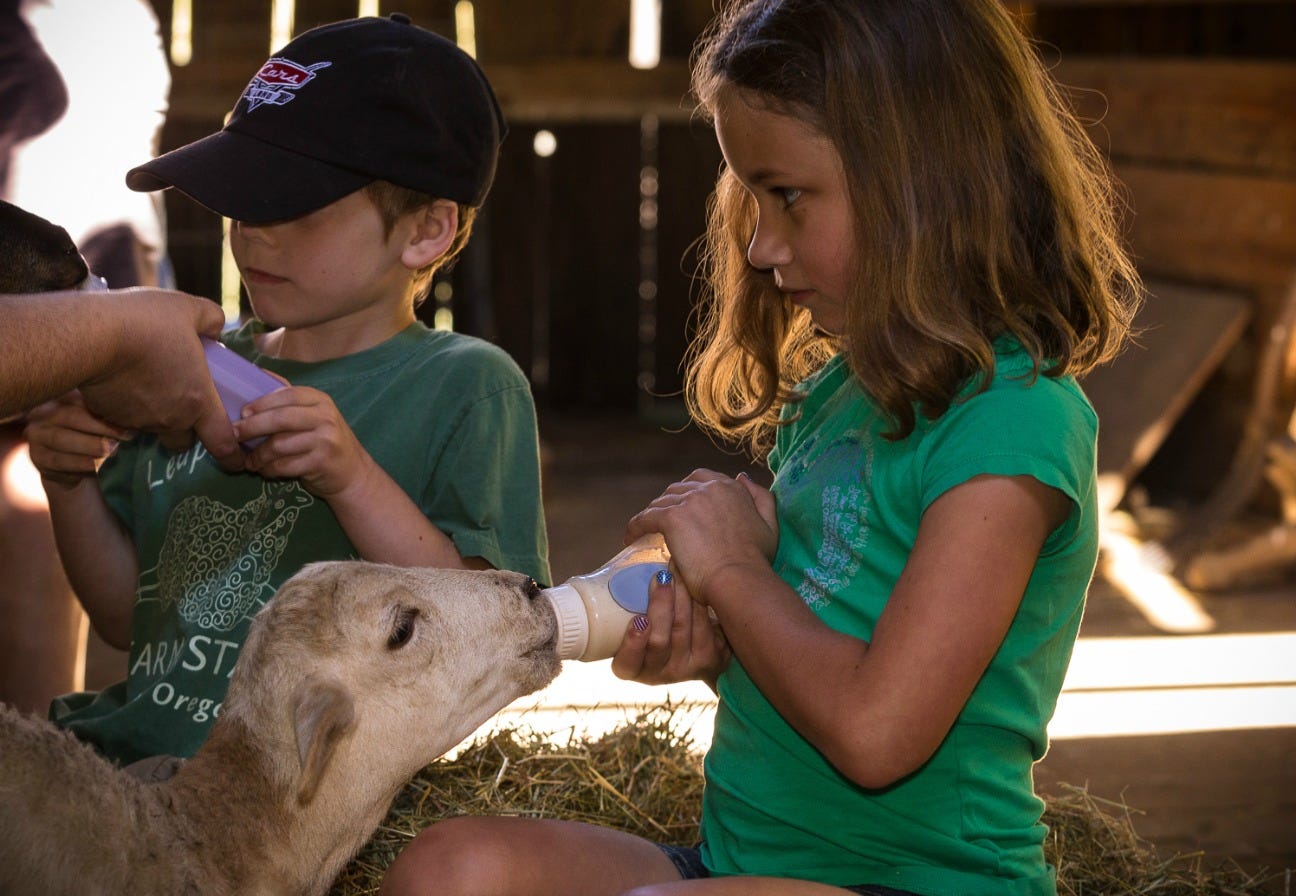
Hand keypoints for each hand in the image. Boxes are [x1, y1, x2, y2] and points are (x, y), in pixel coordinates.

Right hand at [24, 392, 130, 488]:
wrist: (73, 463)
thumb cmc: (93, 434)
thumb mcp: (99, 420)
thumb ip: (109, 415)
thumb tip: (135, 418)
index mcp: (62, 397)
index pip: (83, 399)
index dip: (105, 412)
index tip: (130, 424)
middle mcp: (44, 413)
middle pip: (71, 417)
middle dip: (100, 429)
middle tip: (122, 440)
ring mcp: (37, 435)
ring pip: (61, 440)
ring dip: (89, 448)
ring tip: (112, 453)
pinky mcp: (37, 458)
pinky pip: (57, 461)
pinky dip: (80, 465)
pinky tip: (97, 467)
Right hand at [79, 289, 241, 467]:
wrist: (93, 336)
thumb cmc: (149, 323)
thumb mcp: (189, 309)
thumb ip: (210, 320)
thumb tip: (215, 329)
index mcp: (198, 401)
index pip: (222, 442)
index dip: (232, 455)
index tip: (237, 462)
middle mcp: (171, 418)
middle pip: (183, 440)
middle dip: (187, 431)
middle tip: (184, 408)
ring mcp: (138, 420)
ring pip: (152, 428)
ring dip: (155, 415)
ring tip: (148, 384)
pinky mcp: (110, 415)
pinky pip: (124, 418)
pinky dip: (128, 406)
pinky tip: (123, 381)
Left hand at [236, 386, 372, 497]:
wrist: (353, 473)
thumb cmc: (326, 442)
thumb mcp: (314, 416)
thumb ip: (290, 400)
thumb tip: (257, 374)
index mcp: (321, 400)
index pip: (287, 394)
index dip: (262, 402)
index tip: (242, 412)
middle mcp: (326, 417)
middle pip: (281, 418)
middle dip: (252, 427)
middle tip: (234, 435)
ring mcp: (326, 440)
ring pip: (279, 445)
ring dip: (259, 455)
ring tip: (250, 461)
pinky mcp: (322, 462)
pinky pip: (285, 465)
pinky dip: (270, 470)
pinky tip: (265, 470)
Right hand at [610, 569, 729, 687]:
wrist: (696, 646)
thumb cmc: (656, 626)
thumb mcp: (637, 625)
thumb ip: (630, 608)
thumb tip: (620, 560)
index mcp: (632, 668)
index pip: (627, 664)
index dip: (632, 644)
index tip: (639, 619)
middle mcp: (659, 674)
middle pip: (659, 642)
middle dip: (661, 606)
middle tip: (661, 578)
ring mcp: (687, 669)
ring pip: (684, 629)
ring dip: (681, 596)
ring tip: (677, 570)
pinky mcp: (712, 659)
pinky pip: (706, 625)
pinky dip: (699, 600)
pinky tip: (696, 582)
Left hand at [625, 469, 777, 604]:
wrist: (740, 578)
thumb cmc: (756, 560)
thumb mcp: (769, 524)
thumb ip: (761, 497)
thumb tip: (741, 477)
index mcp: (730, 487)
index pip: (701, 478)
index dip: (689, 492)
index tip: (683, 507)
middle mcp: (709, 487)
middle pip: (678, 488)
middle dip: (669, 502)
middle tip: (663, 522)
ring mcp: (689, 500)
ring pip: (661, 502)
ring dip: (653, 515)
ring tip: (646, 531)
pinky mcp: (671, 517)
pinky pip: (645, 518)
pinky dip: (636, 526)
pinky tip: (631, 537)